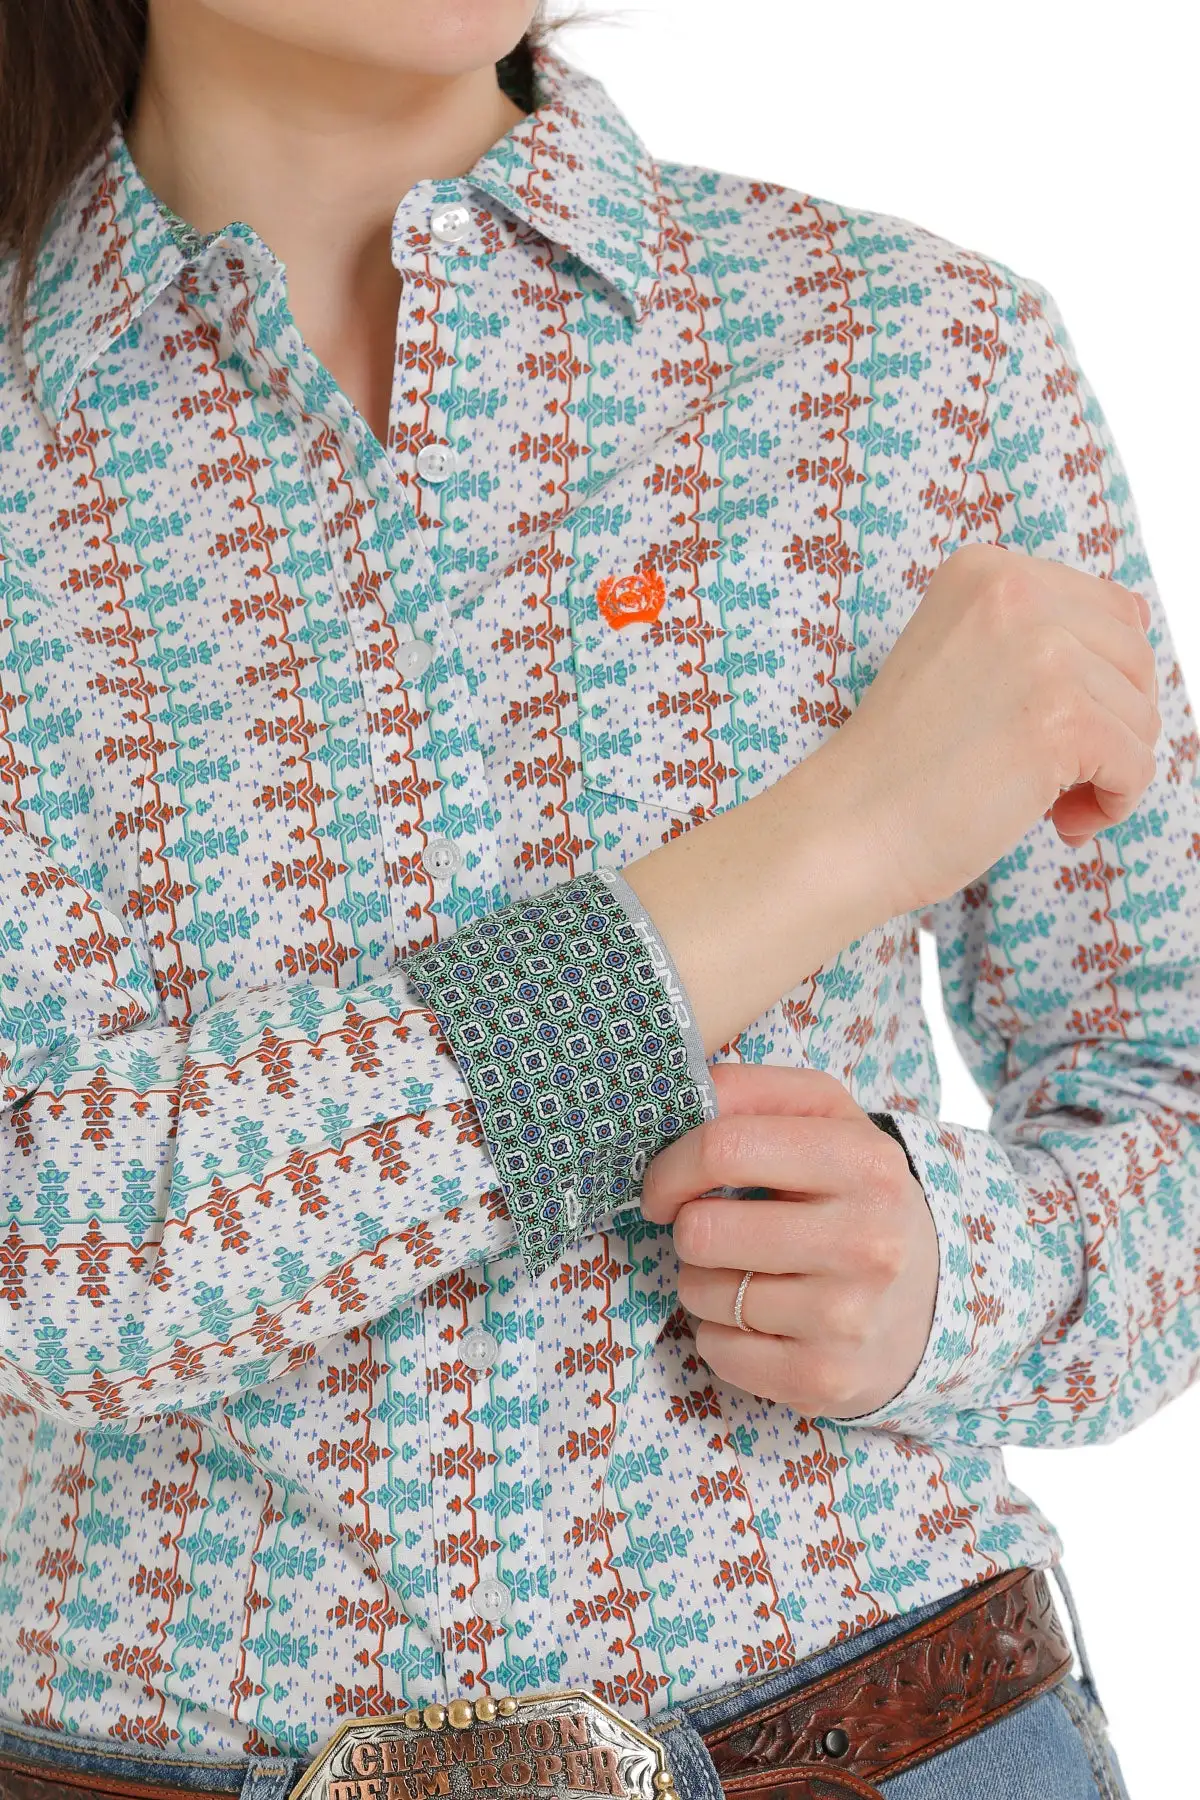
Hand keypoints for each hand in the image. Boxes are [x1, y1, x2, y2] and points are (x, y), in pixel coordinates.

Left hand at [640, 1061, 938, 1417]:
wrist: (929, 1299)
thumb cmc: (851, 1196)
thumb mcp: (825, 1120)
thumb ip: (751, 1091)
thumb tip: (680, 1090)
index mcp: (864, 1160)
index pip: (724, 1146)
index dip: (671, 1166)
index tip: (665, 1186)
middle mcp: (866, 1240)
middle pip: (702, 1230)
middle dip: (689, 1229)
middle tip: (717, 1232)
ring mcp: (848, 1317)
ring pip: (700, 1292)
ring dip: (702, 1282)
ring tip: (749, 1274)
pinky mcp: (825, 1378)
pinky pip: (716, 1349)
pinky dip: (720, 1335)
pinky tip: (761, 1321)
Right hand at [808, 541, 1161, 918]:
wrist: (846, 827)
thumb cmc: (899, 764)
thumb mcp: (962, 662)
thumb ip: (1034, 638)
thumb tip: (1140, 642)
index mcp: (984, 570)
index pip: (1110, 609)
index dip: (1099, 682)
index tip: (1048, 731)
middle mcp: (1014, 592)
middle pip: (1136, 658)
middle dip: (1112, 725)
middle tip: (1056, 777)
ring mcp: (1040, 652)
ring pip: (1141, 716)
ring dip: (1109, 772)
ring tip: (1051, 805)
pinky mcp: (1061, 719)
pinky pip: (1137, 766)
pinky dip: (1114, 805)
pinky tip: (1065, 824)